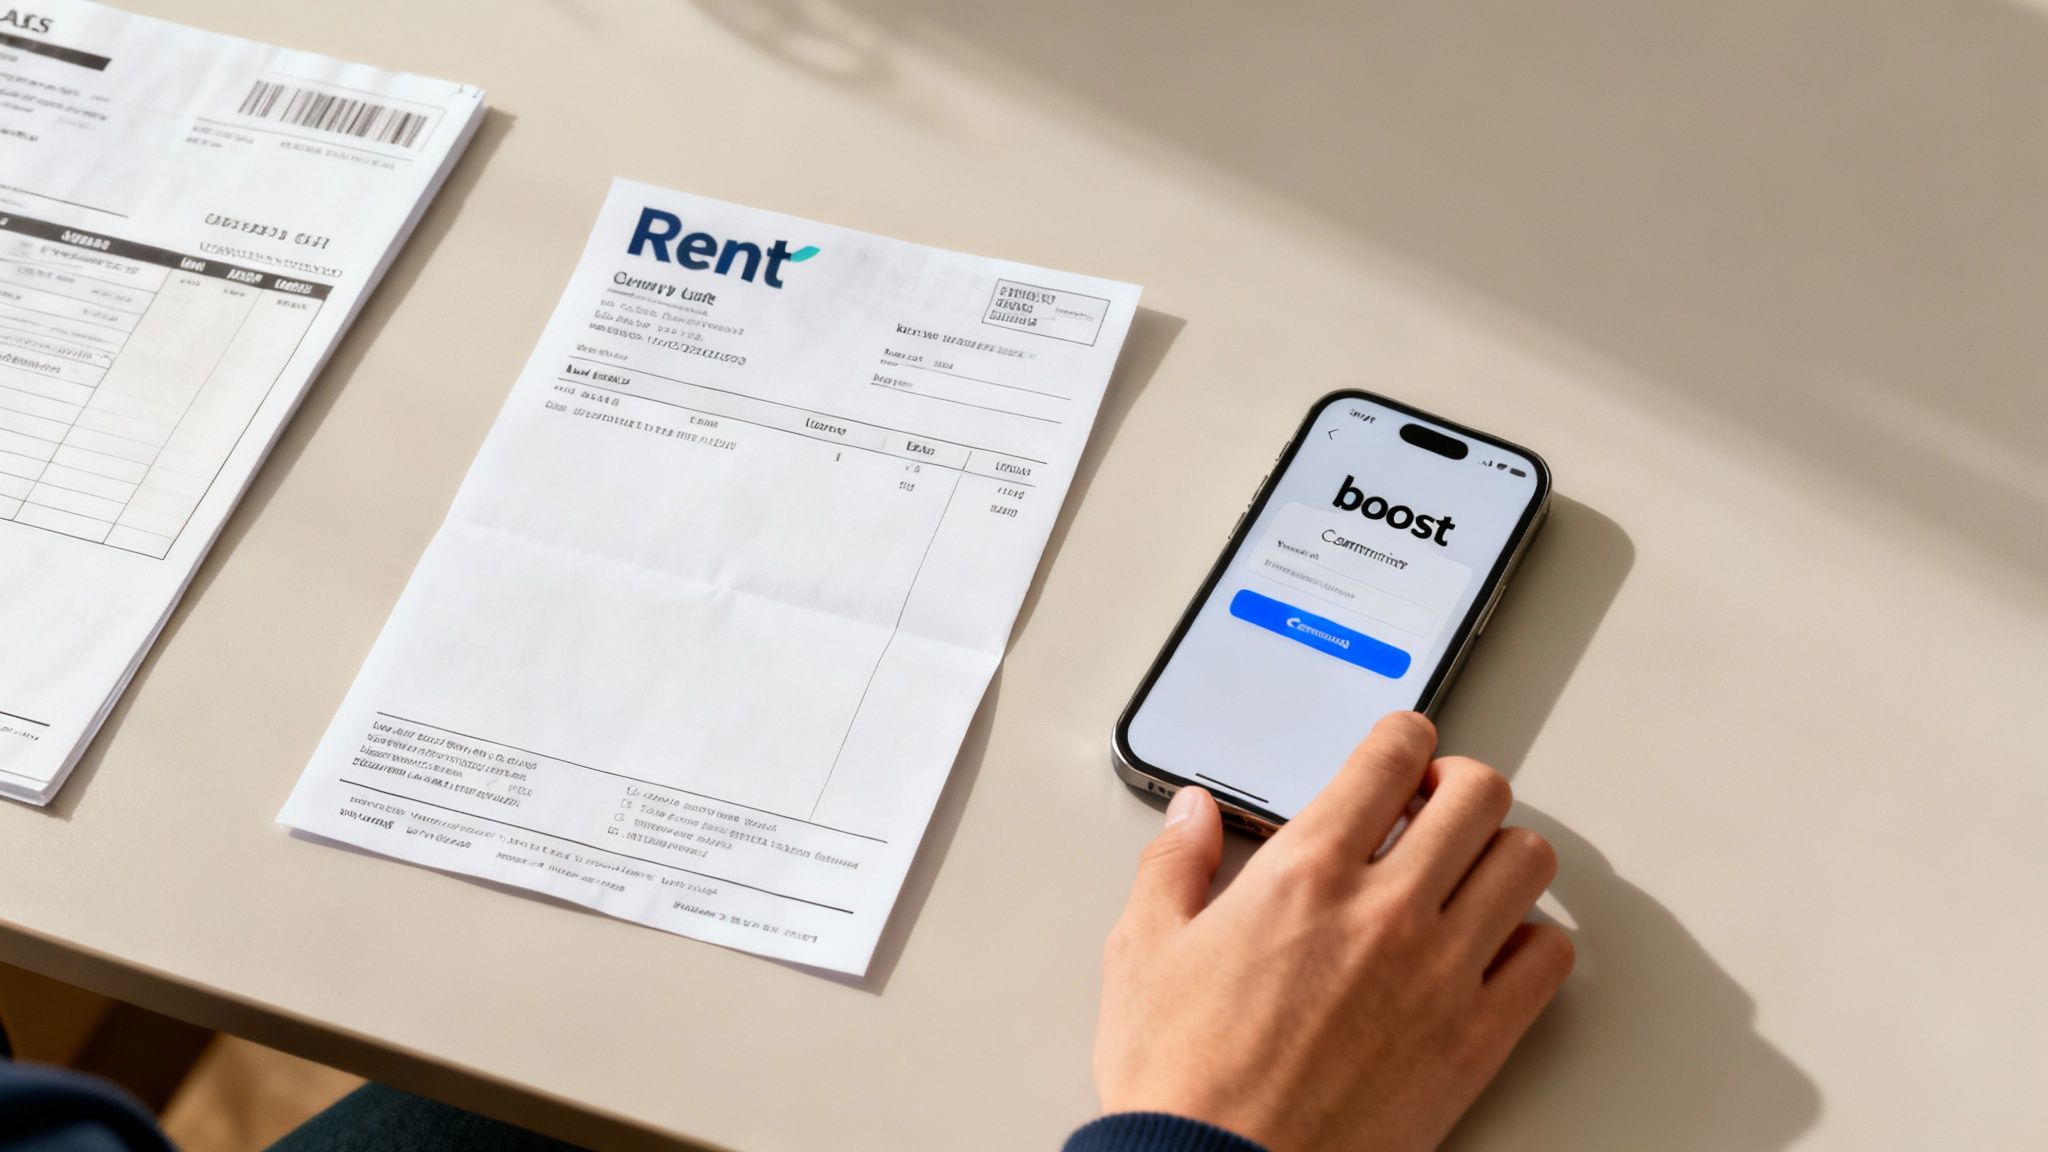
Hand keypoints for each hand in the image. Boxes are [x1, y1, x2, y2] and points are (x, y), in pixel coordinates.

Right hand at [1094, 712, 1571, 1151]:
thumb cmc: (1183, 1078)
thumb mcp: (1144, 951)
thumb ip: (1173, 864)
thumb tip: (1191, 812)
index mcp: (1305, 872)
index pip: (1393, 754)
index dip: (1404, 736)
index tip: (1401, 750)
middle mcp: (1386, 908)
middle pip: (1479, 794)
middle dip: (1458, 785)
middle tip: (1433, 808)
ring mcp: (1442, 972)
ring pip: (1527, 863)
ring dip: (1500, 853)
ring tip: (1467, 872)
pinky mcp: (1476, 1039)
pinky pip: (1549, 958)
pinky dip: (1531, 940)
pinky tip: (1491, 949)